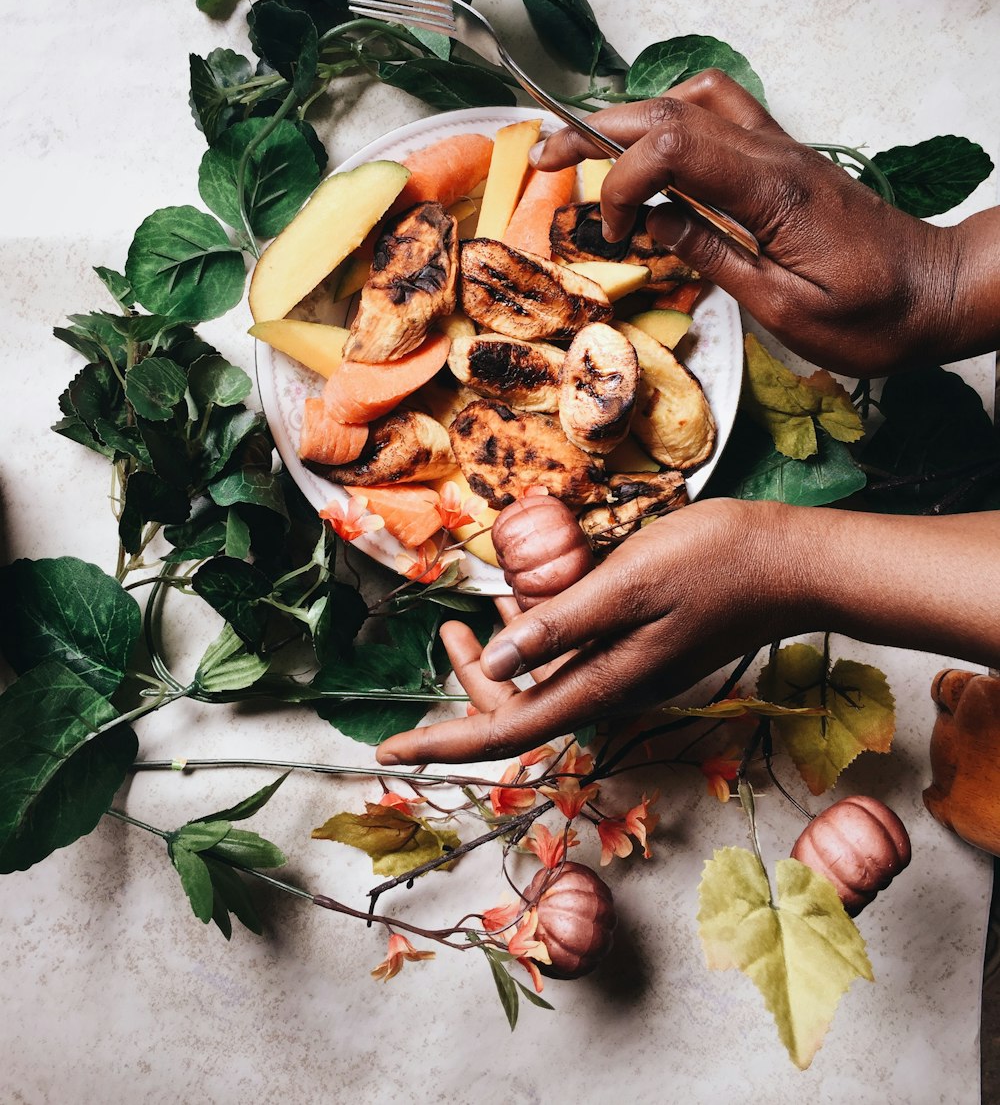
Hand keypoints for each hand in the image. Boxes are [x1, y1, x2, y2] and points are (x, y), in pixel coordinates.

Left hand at [376, 499, 801, 764]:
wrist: (790, 564)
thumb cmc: (713, 564)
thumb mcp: (627, 584)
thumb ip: (561, 624)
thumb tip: (495, 661)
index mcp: (602, 685)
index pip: (506, 729)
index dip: (443, 743)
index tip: (387, 753)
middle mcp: (611, 690)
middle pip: (520, 707)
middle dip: (472, 679)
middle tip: (450, 625)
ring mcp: (629, 673)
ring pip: (546, 680)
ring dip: (507, 652)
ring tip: (486, 605)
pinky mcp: (642, 650)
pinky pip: (574, 657)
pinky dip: (544, 633)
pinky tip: (539, 595)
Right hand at [532, 71, 962, 376]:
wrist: (940, 291)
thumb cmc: (874, 315)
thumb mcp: (786, 309)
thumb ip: (713, 257)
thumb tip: (651, 224)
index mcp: (771, 190)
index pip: (670, 147)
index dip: (620, 182)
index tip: (613, 234)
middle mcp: (773, 154)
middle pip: (667, 110)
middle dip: (594, 131)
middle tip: (543, 159)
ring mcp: (780, 149)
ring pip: (693, 98)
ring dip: (634, 117)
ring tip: (594, 155)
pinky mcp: (784, 159)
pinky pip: (720, 113)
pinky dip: (672, 121)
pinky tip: (656, 158)